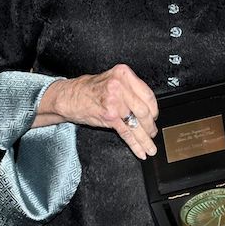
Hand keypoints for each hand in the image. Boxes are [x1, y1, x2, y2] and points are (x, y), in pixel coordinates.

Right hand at [37, 64, 157, 158]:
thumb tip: (146, 105)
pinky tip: (141, 151)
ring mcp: (115, 102)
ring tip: (150, 147)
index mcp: (123, 74)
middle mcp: (120, 87)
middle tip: (152, 131)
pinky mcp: (110, 117)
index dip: (154, 108)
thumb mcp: (111, 79)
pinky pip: (126, 133)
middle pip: (145, 110)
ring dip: (145, 138)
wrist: (69, 97)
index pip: (147, 94)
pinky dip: (136, 144)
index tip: (155, 116)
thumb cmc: (88, 89)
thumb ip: (129, 88)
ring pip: (137, 124)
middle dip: (150, 125)